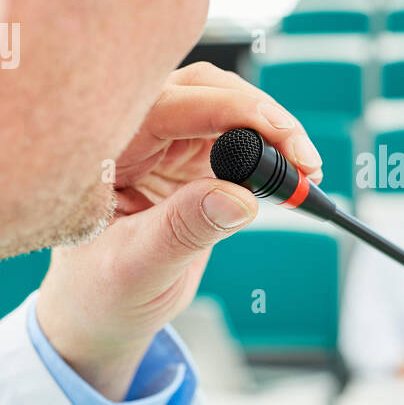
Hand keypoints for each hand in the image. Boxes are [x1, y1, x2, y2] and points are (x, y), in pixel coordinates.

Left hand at [35, 62, 322, 399]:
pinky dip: (270, 152)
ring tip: (304, 173)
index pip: (174, 106)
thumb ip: (183, 229)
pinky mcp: (190, 160)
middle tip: (303, 160)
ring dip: (271, 132)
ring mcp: (165, 144)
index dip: (234, 113)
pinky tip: (290, 178)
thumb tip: (240, 197)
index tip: (281, 140)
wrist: (102, 314)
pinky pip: (237, 139)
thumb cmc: (98, 292)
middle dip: (261, 115)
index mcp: (105, 148)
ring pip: (228, 107)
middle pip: (207, 90)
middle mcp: (135, 134)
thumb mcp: (135, 268)